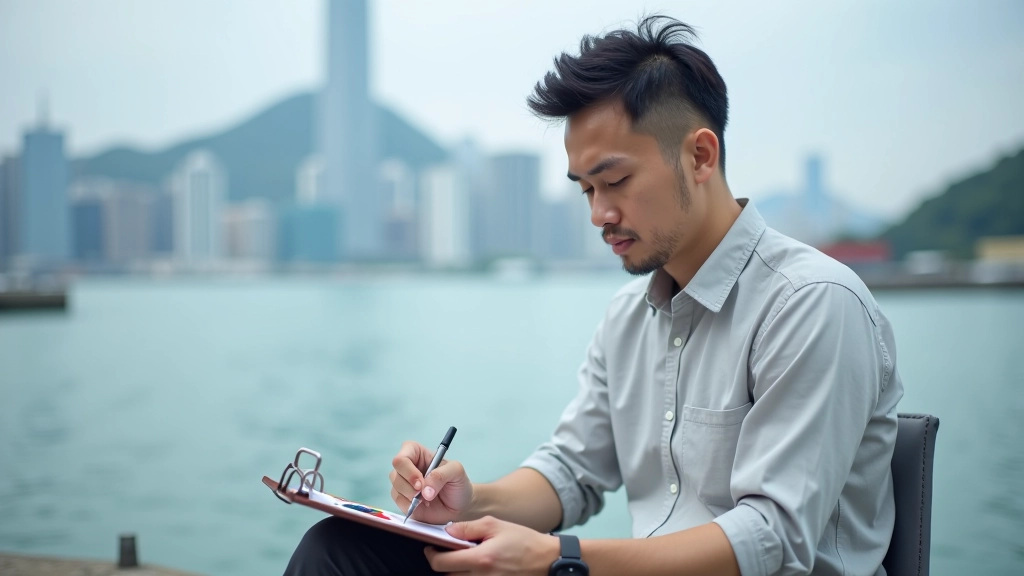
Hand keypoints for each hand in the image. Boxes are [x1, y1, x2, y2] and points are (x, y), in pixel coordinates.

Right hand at [390, 440, 473, 523]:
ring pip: (395, 488)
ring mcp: (403, 483)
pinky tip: (424, 505)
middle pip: (394, 474)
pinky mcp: (403, 499)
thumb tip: (425, 490)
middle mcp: (407, 467)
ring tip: (428, 499)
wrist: (460, 506)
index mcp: (417, 453)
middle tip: (425, 494)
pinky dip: (411, 506)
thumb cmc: (458, 483)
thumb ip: (441, 474)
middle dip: (410, 486)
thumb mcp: (456, 471)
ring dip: (412, 497)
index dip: (408, 470)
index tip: (421, 482)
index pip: (401, 457)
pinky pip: (398, 502)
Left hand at [424, 516, 560, 574]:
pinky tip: (477, 568)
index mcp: (481, 559)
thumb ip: (468, 528)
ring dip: (457, 572)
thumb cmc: (523, 541)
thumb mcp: (495, 525)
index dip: (431, 556)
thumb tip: (447, 532)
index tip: (431, 549)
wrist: (547, 560)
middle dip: (444, 564)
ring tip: (466, 560)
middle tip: (449, 552)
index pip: (442, 564)